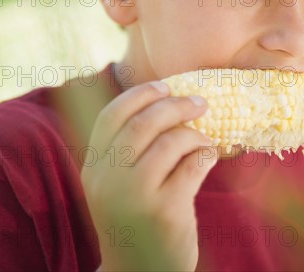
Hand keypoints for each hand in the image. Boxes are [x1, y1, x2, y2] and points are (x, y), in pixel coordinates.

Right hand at [81, 81, 217, 270]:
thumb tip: (167, 100)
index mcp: (94, 169)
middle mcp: (108, 181)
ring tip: (204, 142)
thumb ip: (131, 149)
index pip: (112, 116)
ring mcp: (136, 197)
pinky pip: (194, 165)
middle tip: (200, 103)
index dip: (141, 94)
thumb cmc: (136, 219)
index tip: (166, 85)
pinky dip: (207, 154)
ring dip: (195, 135)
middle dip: (177, 105)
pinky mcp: (165, 211)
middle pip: (145, 123)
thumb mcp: (119, 184)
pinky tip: (209, 158)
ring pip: (172, 141)